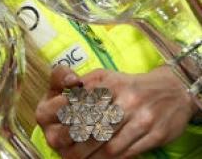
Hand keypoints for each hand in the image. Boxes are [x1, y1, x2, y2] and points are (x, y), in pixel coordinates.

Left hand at [36, 65, 197, 158]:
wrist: (173, 90)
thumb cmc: (128, 85)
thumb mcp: (104, 76)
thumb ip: (81, 85)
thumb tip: (62, 92)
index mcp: (108, 83)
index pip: (80, 104)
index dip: (65, 120)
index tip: (54, 130)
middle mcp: (125, 99)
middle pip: (93, 127)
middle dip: (74, 143)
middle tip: (63, 151)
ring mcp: (142, 118)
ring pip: (110, 145)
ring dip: (91, 157)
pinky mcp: (156, 134)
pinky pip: (129, 153)